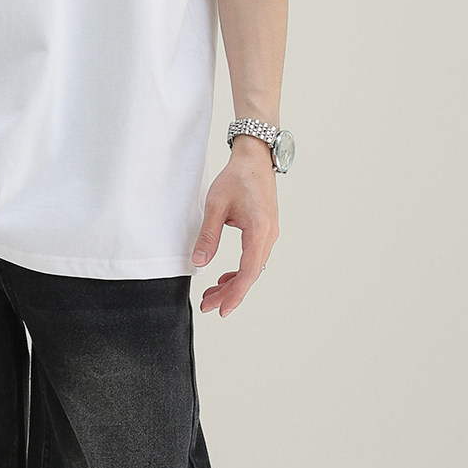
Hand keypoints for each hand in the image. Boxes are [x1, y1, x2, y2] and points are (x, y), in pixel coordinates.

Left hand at [191, 138, 278, 317]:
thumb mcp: (216, 205)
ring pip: (252, 269)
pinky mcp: (264, 232)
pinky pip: (253, 259)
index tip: (222, 309)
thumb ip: (208, 236)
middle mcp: (269, 235)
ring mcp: (269, 234)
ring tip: (211, 296)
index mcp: (259, 230)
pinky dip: (239, 272)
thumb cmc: (237, 177)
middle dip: (229, 294)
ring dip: (233, 284)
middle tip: (207, 306)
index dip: (235, 293)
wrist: (254, 158)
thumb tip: (198, 262)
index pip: (248, 271)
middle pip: (250, 274)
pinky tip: (224, 278)